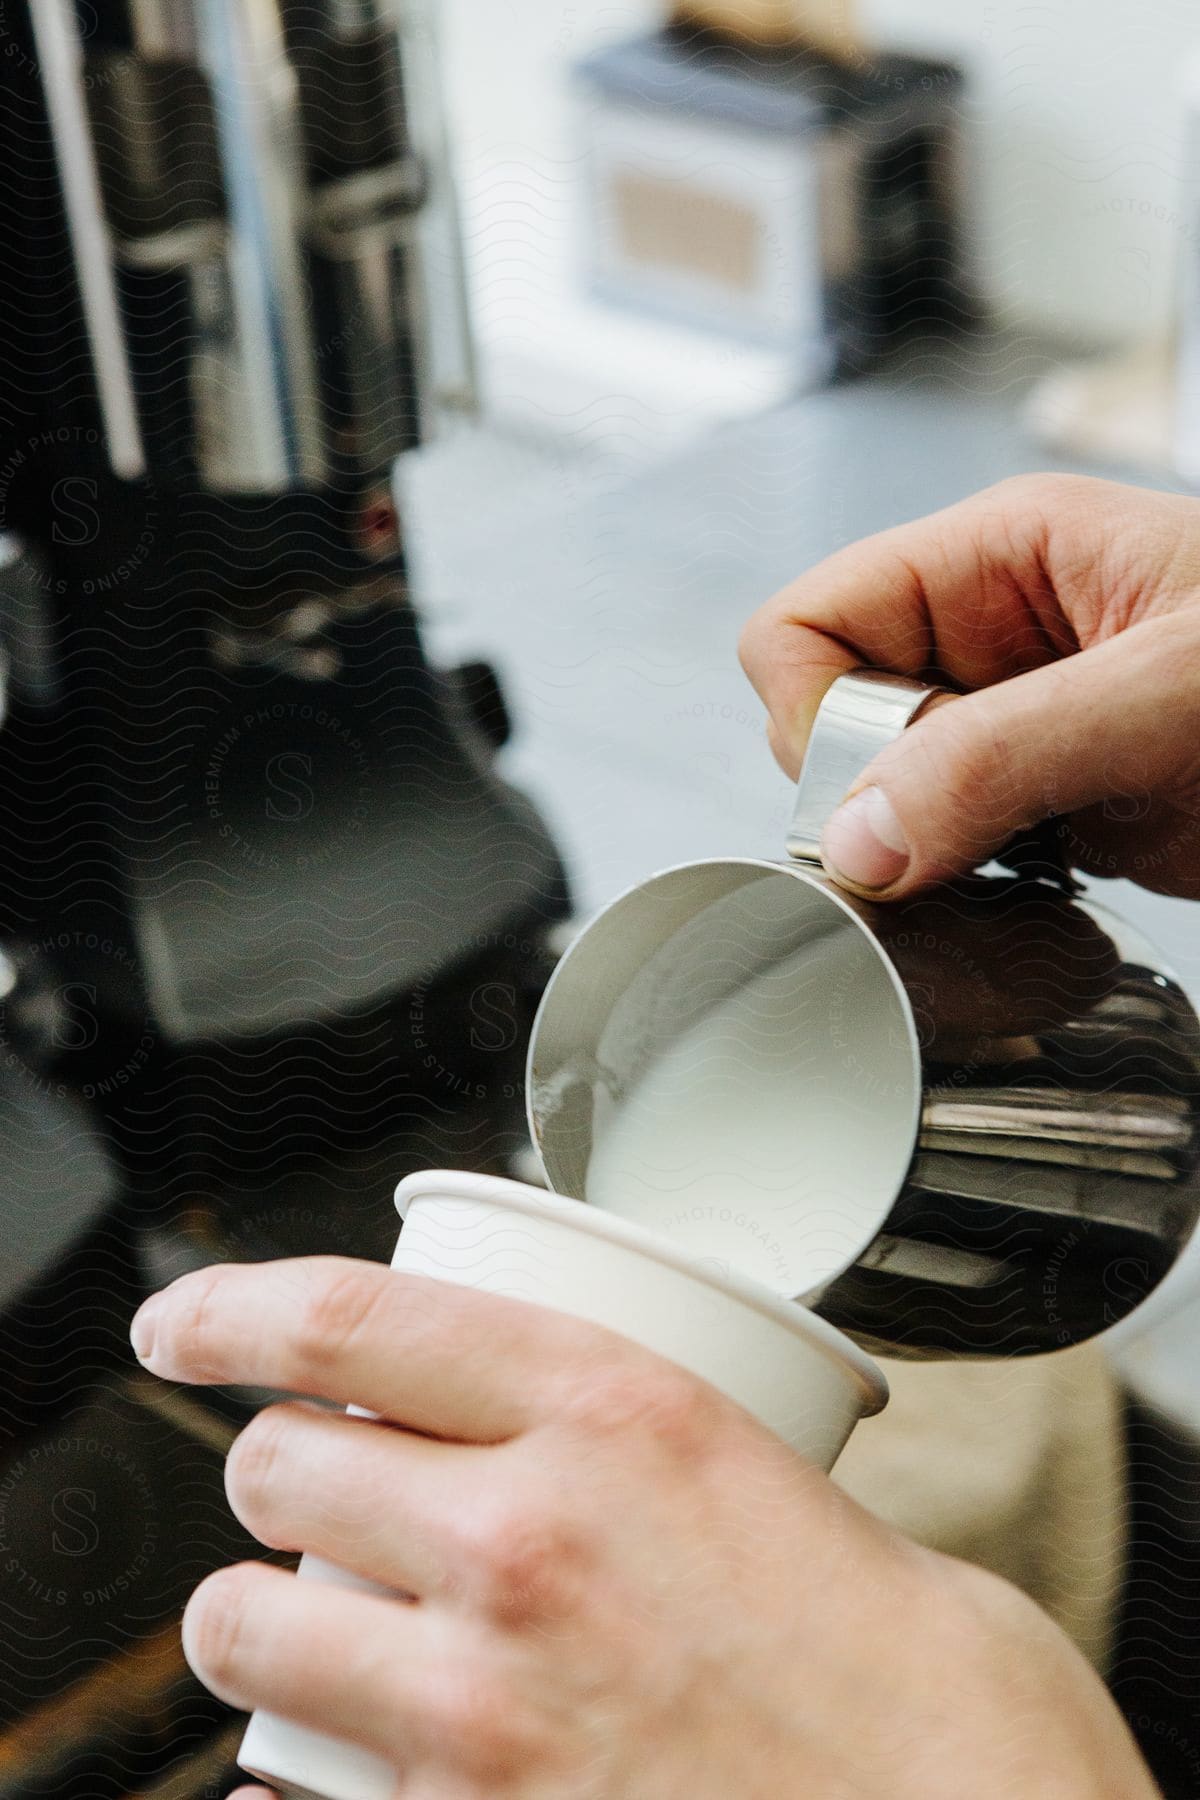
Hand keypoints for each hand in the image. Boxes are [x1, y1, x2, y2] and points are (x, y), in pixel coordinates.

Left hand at [131, 1258, 1155, 1797]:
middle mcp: (526, 1540)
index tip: (180, 1316)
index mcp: (615, 1410)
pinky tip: (340, 1761)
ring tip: (321, 1626)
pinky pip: (283, 1783)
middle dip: (277, 1473)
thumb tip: (543, 1427)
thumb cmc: (905, 1671)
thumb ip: (637, 1432)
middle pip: (276, 1464)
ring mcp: (482, 1703)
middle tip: (320, 1495)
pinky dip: (293, 1767)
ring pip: (243, 1621)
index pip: (349, 1317)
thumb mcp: (769, 1467)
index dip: (228, 1303)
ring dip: (262, 1613)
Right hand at [739, 474, 1199, 899]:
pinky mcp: (1056, 803)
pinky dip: (966, 885)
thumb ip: (1003, 754)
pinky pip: (952, 846)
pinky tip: (1038, 889)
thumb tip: (859, 839)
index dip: (818, 721)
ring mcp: (1022, 724)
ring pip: (886, 793)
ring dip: (920, 850)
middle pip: (832, 719)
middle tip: (976, 826)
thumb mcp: (1166, 692)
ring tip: (1023, 857)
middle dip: (871, 797)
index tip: (890, 795)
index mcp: (1000, 555)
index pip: (806, 624)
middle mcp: (996, 633)